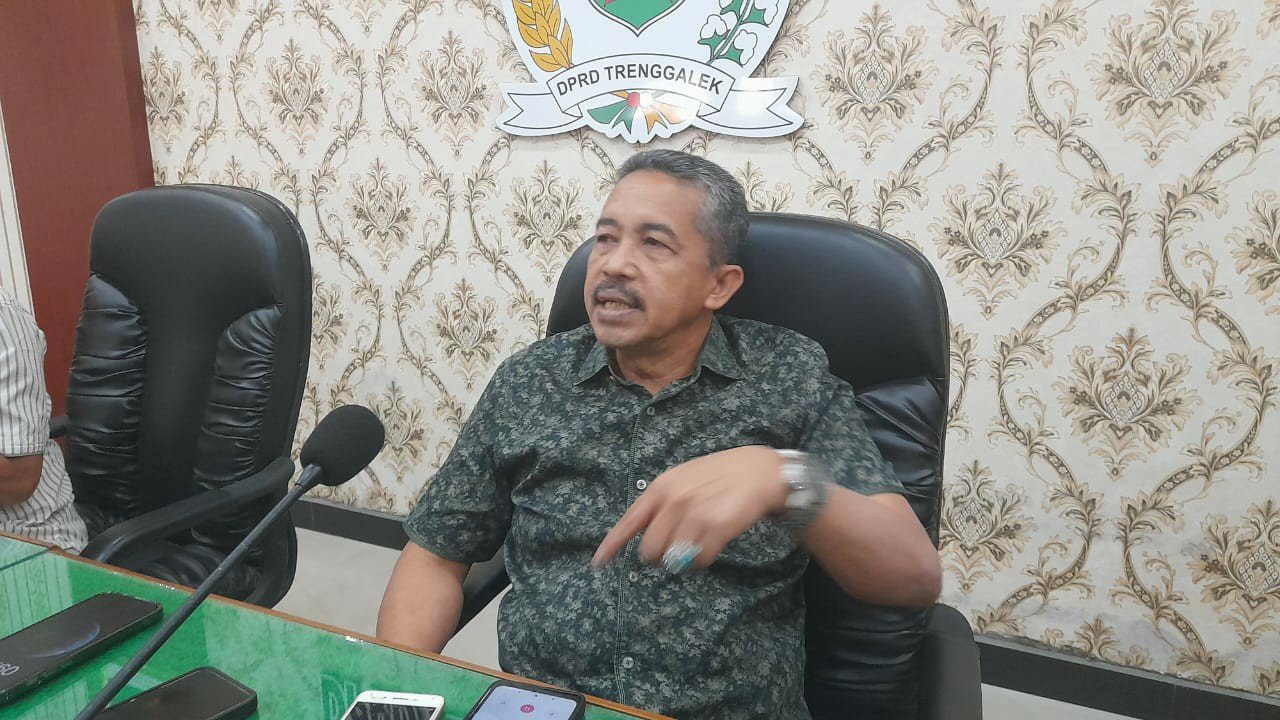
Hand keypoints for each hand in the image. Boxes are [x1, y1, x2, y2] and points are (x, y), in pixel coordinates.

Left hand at [592, 445, 787, 571]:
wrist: (758, 472)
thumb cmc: (718, 477)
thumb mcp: (683, 481)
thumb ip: (662, 506)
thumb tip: (647, 539)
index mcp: (660, 488)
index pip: (629, 522)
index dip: (612, 545)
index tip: (598, 563)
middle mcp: (672, 501)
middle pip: (649, 549)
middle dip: (658, 556)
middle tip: (674, 550)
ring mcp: (693, 515)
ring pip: (671, 558)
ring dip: (680, 560)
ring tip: (695, 546)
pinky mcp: (714, 528)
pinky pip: (697, 561)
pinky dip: (701, 561)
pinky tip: (710, 548)